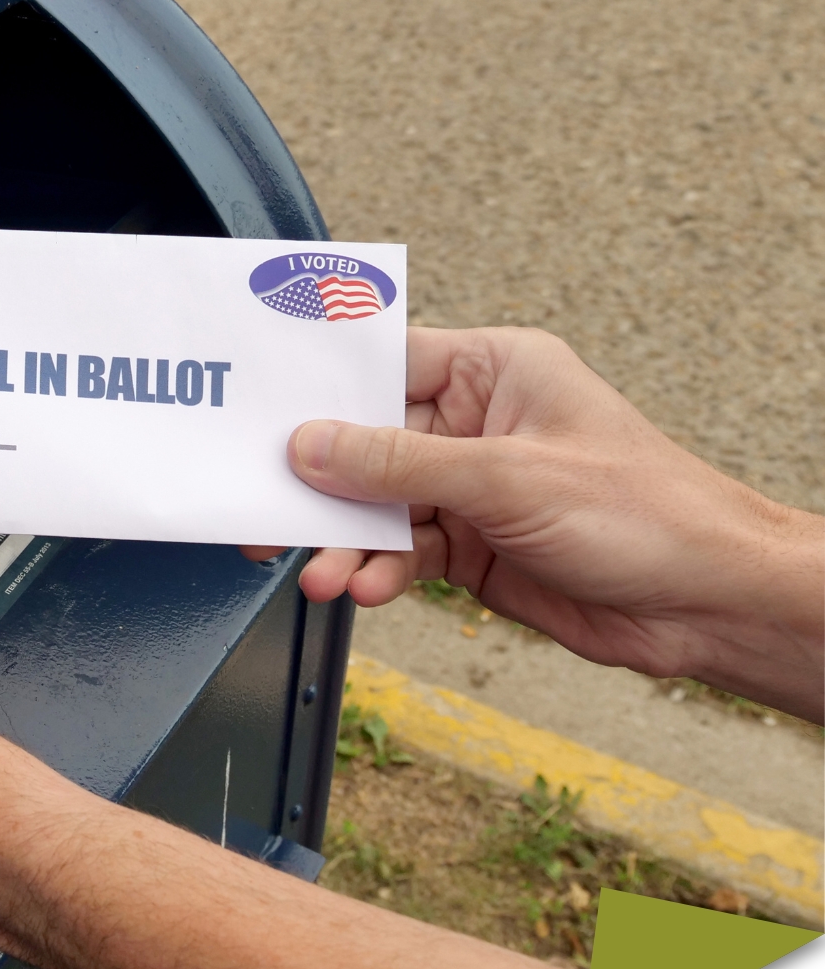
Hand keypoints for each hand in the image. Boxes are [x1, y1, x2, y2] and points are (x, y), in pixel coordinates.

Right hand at [244, 326, 822, 717]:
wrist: (706, 604)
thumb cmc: (648, 514)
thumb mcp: (507, 478)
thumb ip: (399, 463)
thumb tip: (314, 445)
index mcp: (494, 370)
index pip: (383, 363)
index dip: (320, 388)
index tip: (261, 408)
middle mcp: (476, 423)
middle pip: (365, 443)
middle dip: (319, 483)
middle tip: (268, 510)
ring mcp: (469, 487)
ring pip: (375, 507)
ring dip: (343, 542)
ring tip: (323, 572)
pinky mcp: (469, 545)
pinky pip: (399, 552)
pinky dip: (376, 571)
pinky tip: (365, 586)